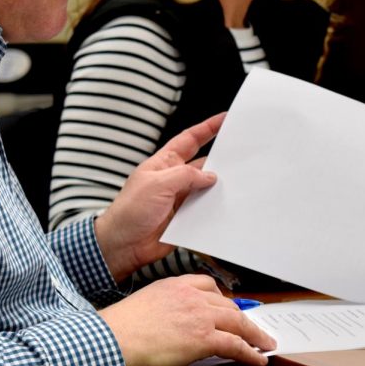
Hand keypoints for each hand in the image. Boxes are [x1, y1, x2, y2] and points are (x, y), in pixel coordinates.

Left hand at [94, 112, 224, 281]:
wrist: (122, 246)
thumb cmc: (129, 211)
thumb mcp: (157, 185)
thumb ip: (185, 176)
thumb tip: (210, 175)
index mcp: (164, 163)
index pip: (189, 140)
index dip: (207, 128)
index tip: (225, 119)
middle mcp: (174, 179)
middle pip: (202, 163)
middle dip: (220, 158)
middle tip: (242, 153)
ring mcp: (180, 199)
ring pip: (206, 188)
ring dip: (220, 187)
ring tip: (241, 182)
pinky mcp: (185, 218)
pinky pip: (205, 210)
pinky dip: (216, 208)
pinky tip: (228, 207)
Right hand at [99, 274, 275, 365]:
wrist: (117, 337)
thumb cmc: (123, 325)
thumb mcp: (148, 303)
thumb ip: (167, 306)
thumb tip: (176, 322)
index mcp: (175, 284)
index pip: (208, 285)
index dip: (222, 298)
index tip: (228, 305)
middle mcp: (191, 296)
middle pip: (227, 304)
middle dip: (242, 317)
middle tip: (252, 327)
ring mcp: (200, 316)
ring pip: (237, 322)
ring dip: (254, 334)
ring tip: (264, 342)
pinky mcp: (204, 338)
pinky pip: (236, 344)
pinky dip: (251, 352)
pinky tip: (258, 358)